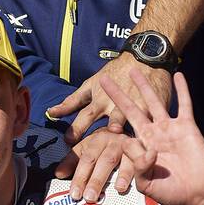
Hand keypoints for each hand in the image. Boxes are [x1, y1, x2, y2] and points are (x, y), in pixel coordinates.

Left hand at [48, 51, 173, 142]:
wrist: (144, 58)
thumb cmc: (114, 73)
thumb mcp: (90, 85)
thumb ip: (71, 102)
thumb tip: (50, 113)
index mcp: (100, 101)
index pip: (85, 117)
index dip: (76, 129)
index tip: (68, 141)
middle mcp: (116, 106)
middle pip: (108, 122)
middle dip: (102, 134)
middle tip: (97, 146)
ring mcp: (136, 106)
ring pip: (130, 121)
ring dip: (124, 129)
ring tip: (118, 132)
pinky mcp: (153, 108)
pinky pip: (151, 121)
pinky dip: (149, 131)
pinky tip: (149, 146)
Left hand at [55, 130, 133, 202]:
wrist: (131, 129)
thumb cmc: (106, 144)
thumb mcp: (88, 149)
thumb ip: (72, 162)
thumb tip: (58, 174)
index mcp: (95, 140)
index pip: (85, 159)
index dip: (79, 177)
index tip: (74, 193)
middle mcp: (110, 140)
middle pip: (100, 161)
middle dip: (94, 180)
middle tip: (89, 197)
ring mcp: (125, 144)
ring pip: (116, 161)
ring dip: (112, 177)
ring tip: (106, 193)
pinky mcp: (140, 150)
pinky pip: (135, 163)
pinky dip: (129, 175)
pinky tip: (123, 186)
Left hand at [100, 70, 203, 204]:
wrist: (197, 195)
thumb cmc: (171, 191)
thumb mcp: (147, 183)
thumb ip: (138, 166)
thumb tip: (138, 147)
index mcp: (140, 147)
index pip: (121, 133)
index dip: (112, 127)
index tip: (100, 117)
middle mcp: (152, 134)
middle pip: (131, 109)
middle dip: (118, 95)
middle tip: (105, 79)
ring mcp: (169, 128)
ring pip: (154, 102)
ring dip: (145, 86)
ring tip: (135, 71)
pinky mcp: (187, 127)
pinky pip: (185, 104)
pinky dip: (182, 90)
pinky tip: (178, 75)